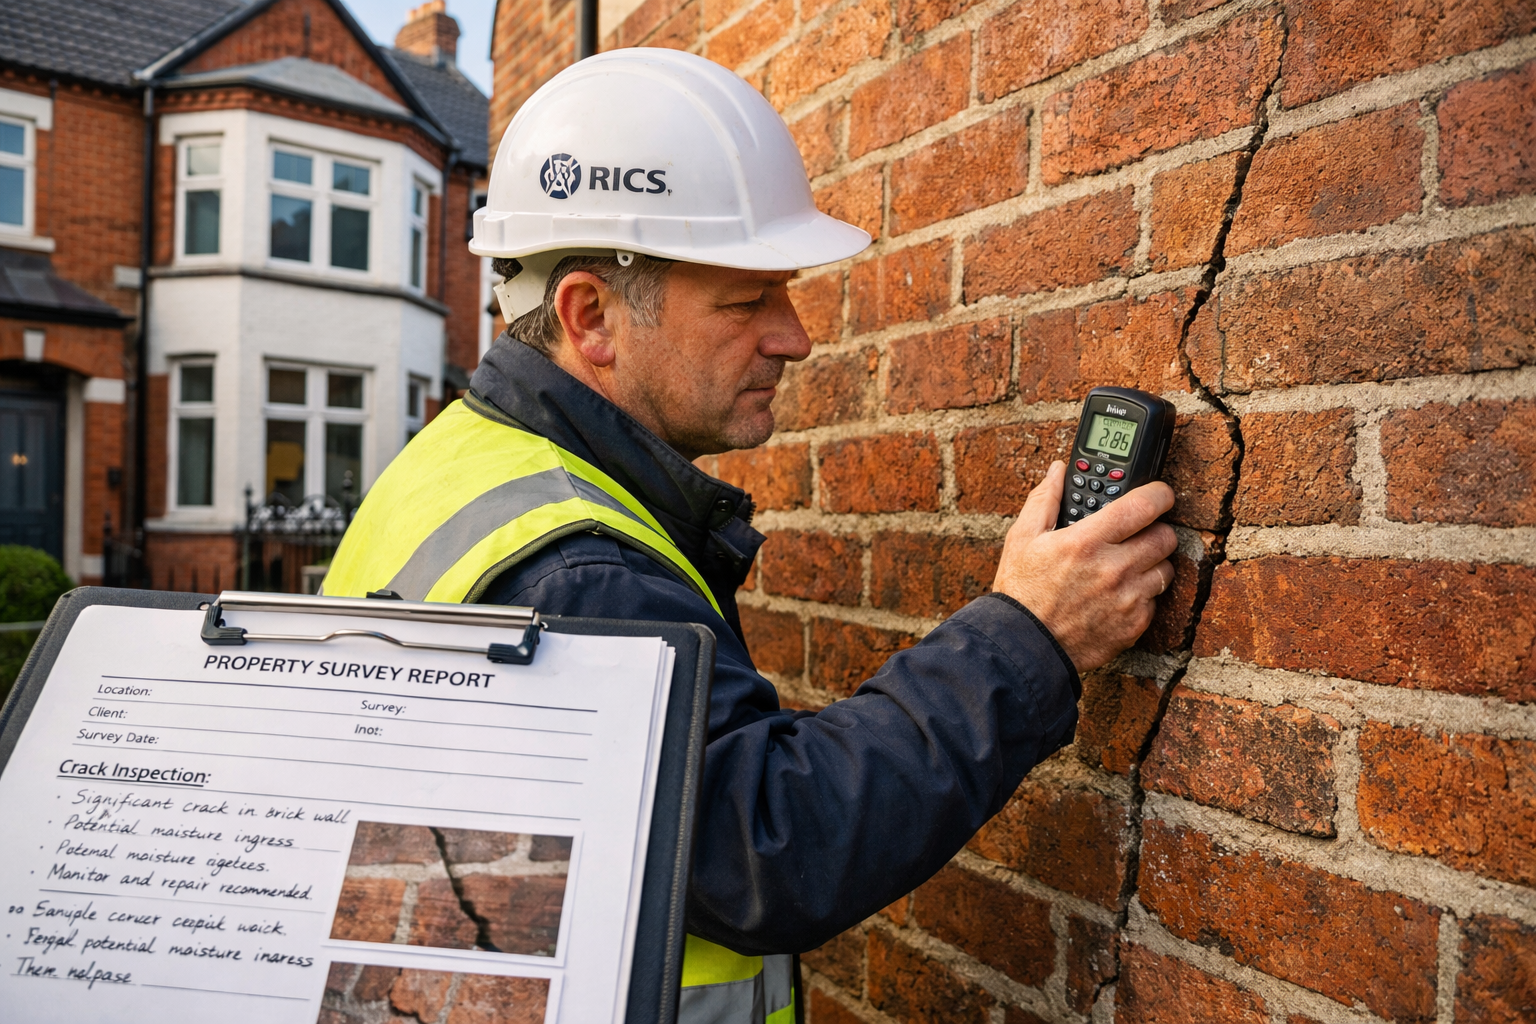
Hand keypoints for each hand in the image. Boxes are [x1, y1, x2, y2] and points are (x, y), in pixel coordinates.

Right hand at [992, 461, 1177, 672]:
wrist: (1023, 646)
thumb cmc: (1020, 592)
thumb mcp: (1022, 538)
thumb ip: (1044, 500)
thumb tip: (1058, 472)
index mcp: (1087, 541)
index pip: (1144, 505)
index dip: (1159, 494)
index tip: (1158, 494)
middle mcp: (1113, 569)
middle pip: (1164, 536)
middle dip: (1154, 530)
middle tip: (1138, 534)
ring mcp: (1127, 599)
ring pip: (1166, 570)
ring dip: (1152, 564)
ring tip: (1126, 567)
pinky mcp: (1133, 626)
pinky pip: (1155, 601)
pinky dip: (1142, 596)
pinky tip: (1117, 595)